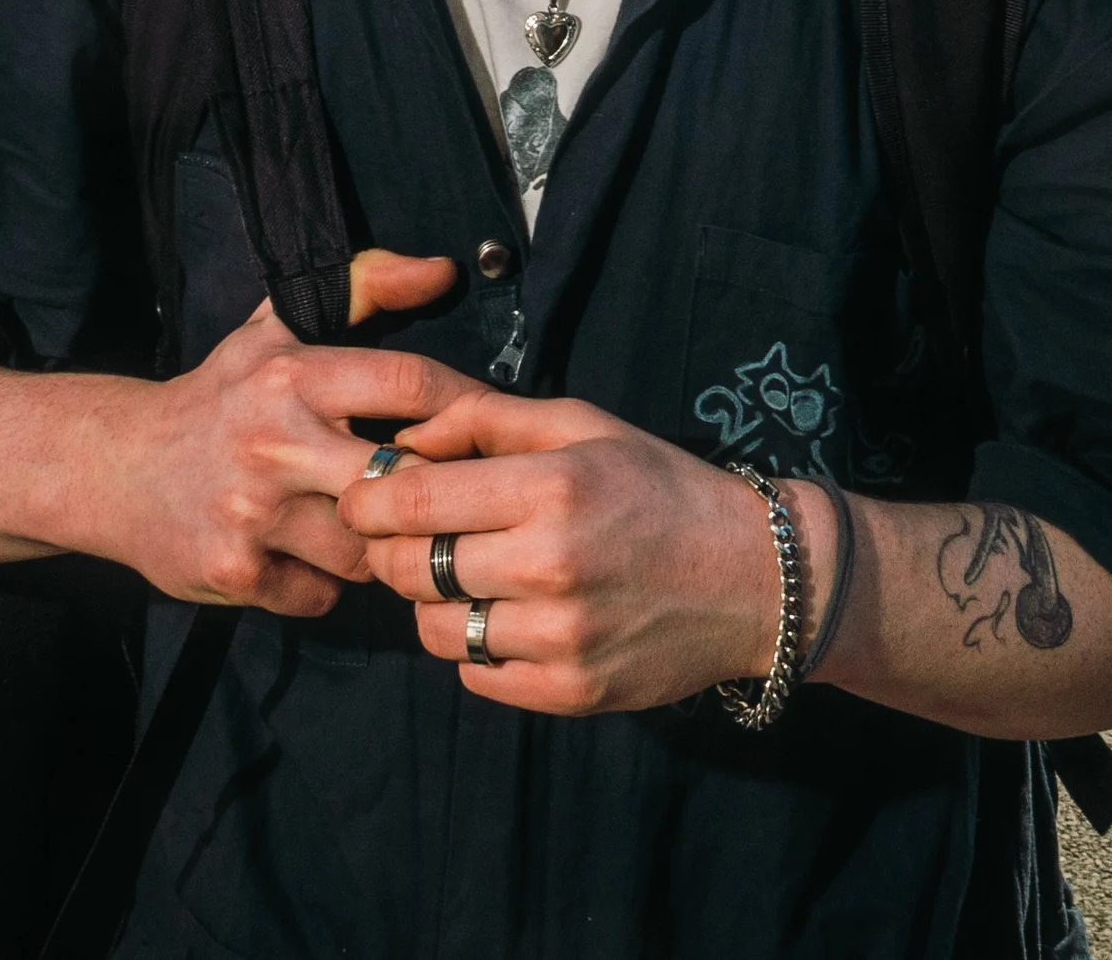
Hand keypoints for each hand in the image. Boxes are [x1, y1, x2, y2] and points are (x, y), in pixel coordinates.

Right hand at [90, 248, 459, 617]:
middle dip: (424, 493)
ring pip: (366, 551)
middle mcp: (273, 441)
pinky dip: (323, 585)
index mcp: (291, 375)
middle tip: (432, 497)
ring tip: (361, 529)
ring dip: (373, 547)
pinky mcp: (235, 572)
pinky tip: (305, 557)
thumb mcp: (276, 331)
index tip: (482, 430)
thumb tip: (441, 269)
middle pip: (400, 479)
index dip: (461, 408)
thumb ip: (362, 287)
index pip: (408, 383)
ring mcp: (253, 512)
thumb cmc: (218, 397)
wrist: (114, 466)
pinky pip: (322, 596)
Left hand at [339, 389, 792, 712]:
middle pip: (410, 568)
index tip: (360, 499)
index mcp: (549, 489)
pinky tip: (503, 615)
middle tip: (405, 537)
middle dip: (390, 550)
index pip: (413, 502)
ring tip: (462, 576)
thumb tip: (402, 436)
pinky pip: (476, 676)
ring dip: (430, 602)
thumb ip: (482, 419)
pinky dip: (473, 648)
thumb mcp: (577, 425)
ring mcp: (561, 639)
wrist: (751, 576)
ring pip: (434, 629)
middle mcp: (550, 566)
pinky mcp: (572, 693)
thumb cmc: (654, 484)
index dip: (368, 501)